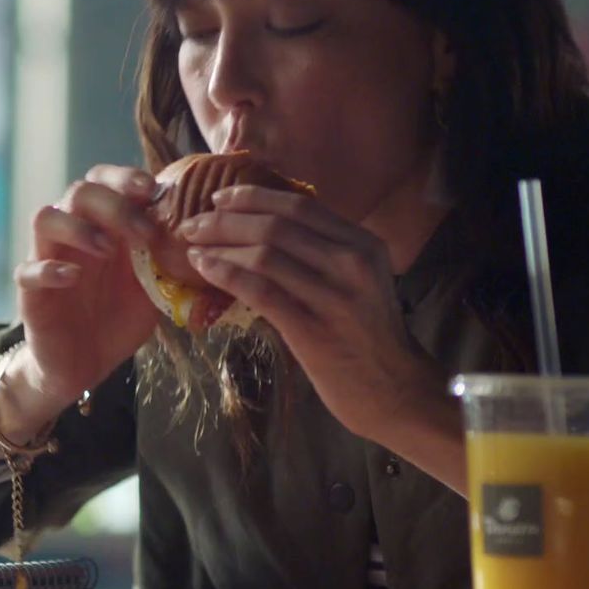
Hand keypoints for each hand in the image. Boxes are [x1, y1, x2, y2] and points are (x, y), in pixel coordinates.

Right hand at [10, 165, 163, 407]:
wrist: (85, 364)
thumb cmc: (117, 318)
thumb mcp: (152, 287)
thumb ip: (166, 259)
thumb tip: (203, 235)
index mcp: (101, 225)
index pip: (104, 181)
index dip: (125, 178)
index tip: (151, 190)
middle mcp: (71, 235)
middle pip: (79, 192)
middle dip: (114, 204)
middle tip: (143, 232)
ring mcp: (47, 260)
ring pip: (45, 218)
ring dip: (78, 227)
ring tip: (107, 249)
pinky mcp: (31, 293)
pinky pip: (27, 271)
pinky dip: (49, 270)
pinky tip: (72, 279)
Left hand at [177, 184, 444, 440]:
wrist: (395, 392)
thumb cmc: (369, 336)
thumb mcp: (361, 280)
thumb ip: (326, 252)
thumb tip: (265, 228)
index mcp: (363, 244)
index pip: (300, 205)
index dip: (253, 196)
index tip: (220, 196)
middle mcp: (352, 263)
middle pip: (276, 225)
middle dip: (225, 220)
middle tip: (193, 224)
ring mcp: (334, 297)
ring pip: (264, 254)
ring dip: (220, 245)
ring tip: (192, 247)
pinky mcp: (313, 330)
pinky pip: (260, 291)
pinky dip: (226, 274)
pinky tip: (205, 270)